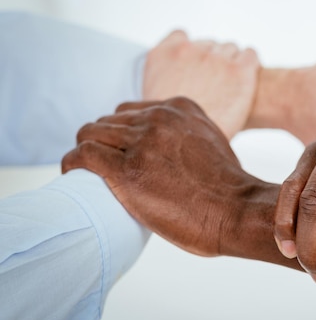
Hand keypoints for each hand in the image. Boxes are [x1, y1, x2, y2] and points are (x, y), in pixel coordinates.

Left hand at [62, 97, 298, 269]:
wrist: (239, 211)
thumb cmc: (228, 188)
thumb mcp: (212, 141)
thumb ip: (186, 133)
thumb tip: (169, 146)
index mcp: (179, 108)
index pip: (129, 110)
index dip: (120, 133)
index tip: (119, 153)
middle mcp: (159, 117)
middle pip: (108, 121)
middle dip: (103, 143)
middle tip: (103, 167)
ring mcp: (142, 142)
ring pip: (91, 133)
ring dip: (86, 152)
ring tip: (88, 173)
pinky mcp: (127, 171)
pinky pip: (82, 155)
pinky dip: (73, 164)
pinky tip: (75, 175)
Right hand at [142, 30, 259, 138]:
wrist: (188, 144)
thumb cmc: (172, 130)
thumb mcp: (152, 100)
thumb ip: (164, 81)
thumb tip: (175, 84)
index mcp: (163, 55)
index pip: (180, 36)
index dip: (191, 51)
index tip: (195, 63)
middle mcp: (189, 50)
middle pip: (209, 45)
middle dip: (213, 61)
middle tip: (215, 84)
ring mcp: (215, 58)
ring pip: (230, 49)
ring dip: (231, 64)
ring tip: (230, 87)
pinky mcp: (240, 69)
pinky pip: (250, 55)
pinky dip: (250, 65)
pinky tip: (247, 79)